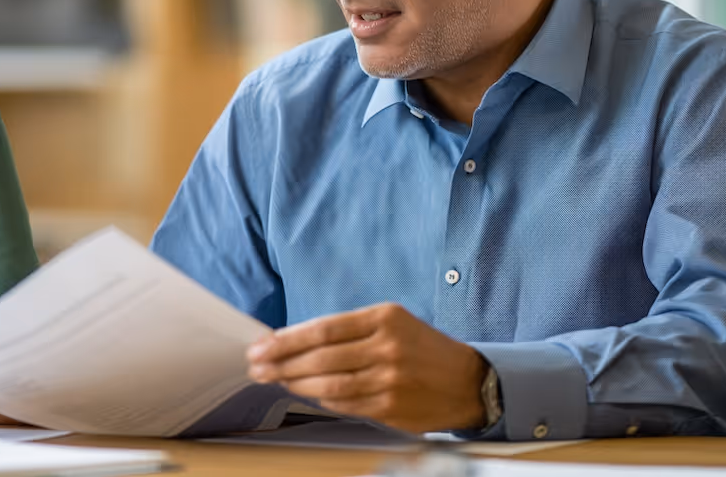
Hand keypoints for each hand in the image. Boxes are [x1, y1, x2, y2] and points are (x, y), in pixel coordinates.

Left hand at [246, 303, 488, 432]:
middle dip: (282, 364)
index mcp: (385, 318)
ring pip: (329, 385)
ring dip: (296, 385)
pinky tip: (308, 395)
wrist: (468, 381)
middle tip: (257, 367)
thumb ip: (348, 331)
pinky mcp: (392, 408)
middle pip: (321, 358)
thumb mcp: (391, 322)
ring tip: (275, 381)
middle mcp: (388, 348)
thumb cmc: (420, 348)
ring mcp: (390, 381)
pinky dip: (322, 400)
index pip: (323, 329)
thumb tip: (293, 342)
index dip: (286, 340)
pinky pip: (345, 405)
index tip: (262, 346)